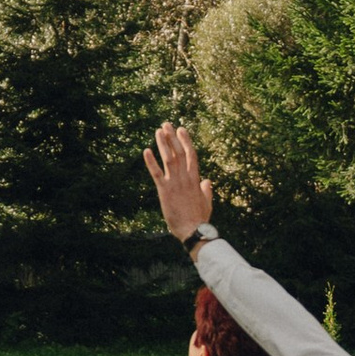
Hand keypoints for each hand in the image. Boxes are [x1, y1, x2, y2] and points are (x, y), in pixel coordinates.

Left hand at [143, 123, 212, 249]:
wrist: (194, 230)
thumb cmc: (200, 219)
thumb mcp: (207, 203)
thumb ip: (206, 191)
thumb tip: (208, 181)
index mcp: (195, 179)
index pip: (191, 155)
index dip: (186, 141)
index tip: (181, 130)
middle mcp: (185, 178)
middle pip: (179, 152)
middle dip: (173, 137)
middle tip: (166, 124)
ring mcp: (175, 183)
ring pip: (169, 159)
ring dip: (163, 144)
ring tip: (158, 131)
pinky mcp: (165, 191)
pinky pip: (156, 173)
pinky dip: (151, 162)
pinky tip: (146, 151)